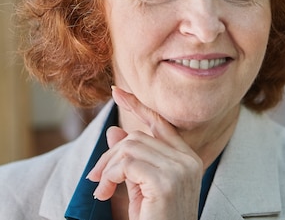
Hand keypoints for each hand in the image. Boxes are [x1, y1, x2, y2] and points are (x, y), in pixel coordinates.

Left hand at [87, 87, 203, 219]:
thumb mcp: (139, 188)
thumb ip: (130, 159)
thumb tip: (115, 131)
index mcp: (187, 160)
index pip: (161, 123)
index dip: (138, 105)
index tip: (117, 91)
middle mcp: (188, 161)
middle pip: (138, 136)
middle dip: (110, 155)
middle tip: (96, 179)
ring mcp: (180, 170)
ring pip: (130, 147)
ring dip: (107, 168)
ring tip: (103, 191)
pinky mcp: (166, 182)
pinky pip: (126, 163)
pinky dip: (109, 176)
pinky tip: (106, 193)